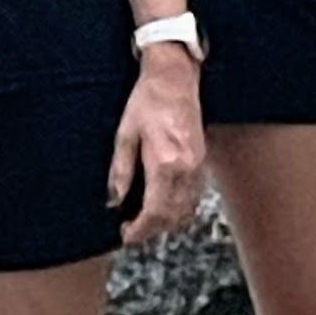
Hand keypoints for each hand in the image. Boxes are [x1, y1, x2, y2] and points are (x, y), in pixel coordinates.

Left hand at [111, 50, 205, 246]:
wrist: (174, 79)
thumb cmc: (147, 101)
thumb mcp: (125, 133)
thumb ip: (120, 170)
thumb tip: (113, 200)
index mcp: (165, 162)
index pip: (155, 211)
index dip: (140, 229)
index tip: (126, 235)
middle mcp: (186, 169)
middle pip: (172, 217)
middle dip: (151, 230)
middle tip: (131, 232)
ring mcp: (198, 166)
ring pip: (186, 210)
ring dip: (167, 223)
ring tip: (144, 222)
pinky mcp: (202, 161)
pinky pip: (194, 197)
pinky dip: (180, 209)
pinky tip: (163, 206)